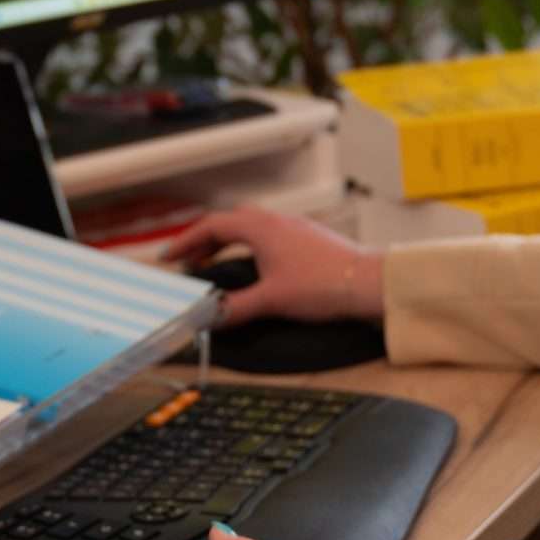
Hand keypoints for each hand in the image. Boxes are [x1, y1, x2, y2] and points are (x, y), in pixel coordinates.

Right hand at [160, 208, 385, 327]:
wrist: (368, 282)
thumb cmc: (324, 284)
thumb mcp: (272, 299)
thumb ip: (236, 308)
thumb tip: (210, 318)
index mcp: (261, 228)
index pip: (212, 226)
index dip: (187, 241)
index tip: (171, 256)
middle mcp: (277, 221)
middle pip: (230, 222)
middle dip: (205, 240)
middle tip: (190, 261)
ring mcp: (295, 228)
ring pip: (251, 227)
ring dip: (229, 242)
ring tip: (217, 263)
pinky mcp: (309, 239)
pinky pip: (269, 235)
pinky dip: (251, 247)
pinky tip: (256, 267)